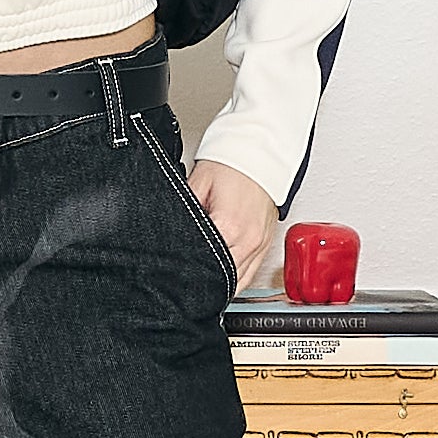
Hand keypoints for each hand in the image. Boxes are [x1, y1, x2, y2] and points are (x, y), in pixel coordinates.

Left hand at [187, 160, 279, 290]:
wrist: (260, 152)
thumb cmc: (231, 163)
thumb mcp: (197, 182)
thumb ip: (184, 209)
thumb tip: (172, 230)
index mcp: (229, 226)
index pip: (205, 262)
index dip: (187, 269)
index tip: (175, 274)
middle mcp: (248, 240)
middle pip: (223, 278)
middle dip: (204, 281)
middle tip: (185, 284)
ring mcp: (260, 244)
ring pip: (239, 282)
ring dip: (222, 284)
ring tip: (202, 284)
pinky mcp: (266, 243)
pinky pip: (251, 273)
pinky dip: (237, 279)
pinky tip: (223, 279)